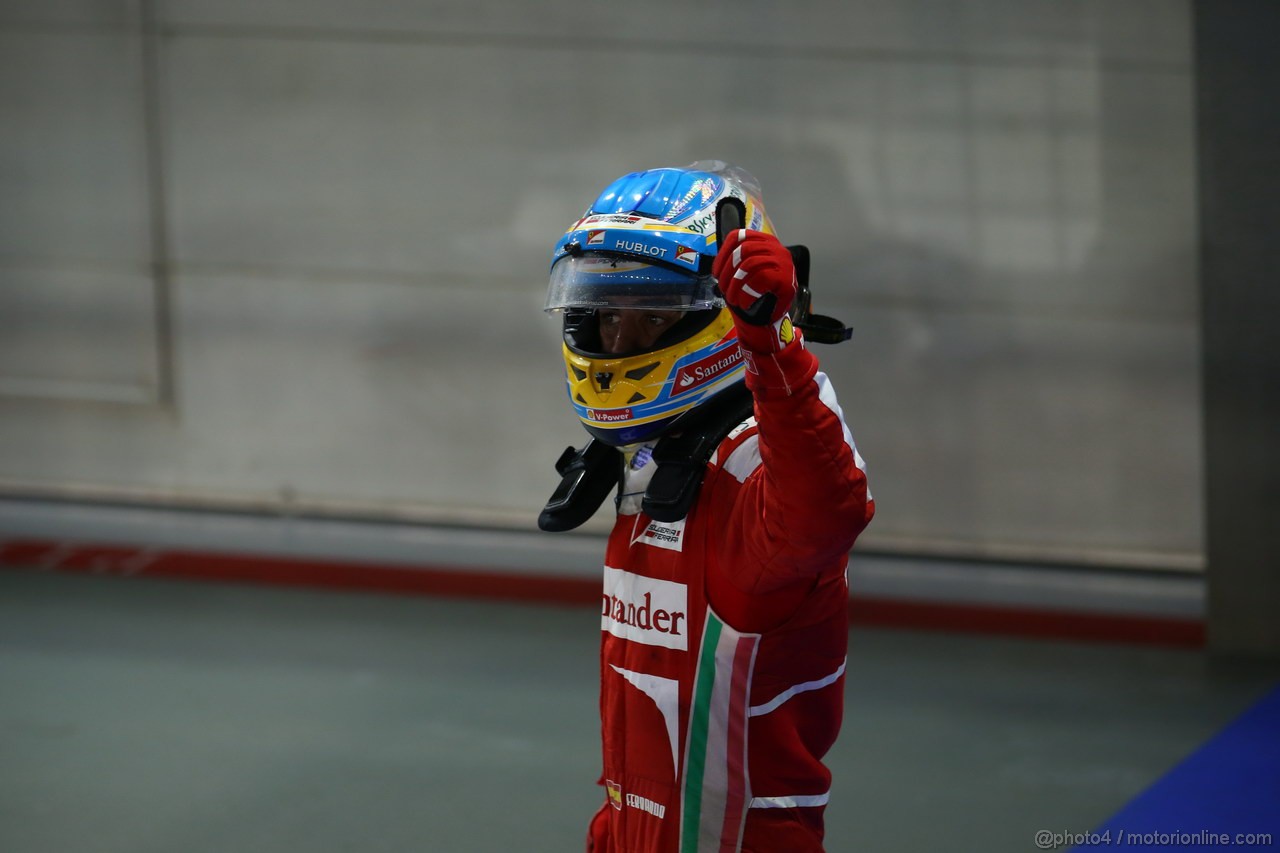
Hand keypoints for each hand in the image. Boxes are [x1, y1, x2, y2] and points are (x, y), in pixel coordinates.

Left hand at [712, 229, 798, 352]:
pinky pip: (760, 279)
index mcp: (764, 242)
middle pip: (744, 249)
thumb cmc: (757, 294)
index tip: (716, 273)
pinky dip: (747, 293)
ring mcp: (784, 262)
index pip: (738, 237)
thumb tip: (718, 266)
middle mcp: (776, 248)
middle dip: (728, 272)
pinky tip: (744, 303)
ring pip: (750, 264)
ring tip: (732, 299)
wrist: (773, 318)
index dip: (722, 254)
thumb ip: (735, 262)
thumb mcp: (745, 274)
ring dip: (735, 284)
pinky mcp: (786, 279)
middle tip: (723, 289)